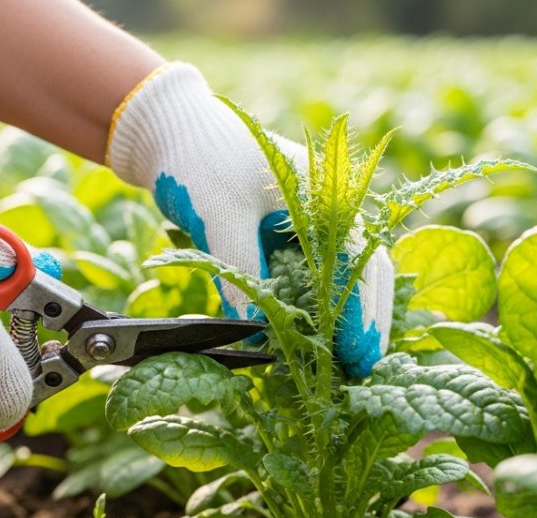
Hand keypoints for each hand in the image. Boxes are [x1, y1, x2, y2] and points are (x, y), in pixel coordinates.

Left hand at [106, 63, 392, 376]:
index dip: (360, 313)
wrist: (170, 130)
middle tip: (361, 369)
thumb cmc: (198, 159)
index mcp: (325, 196)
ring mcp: (310, 222)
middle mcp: (327, 209)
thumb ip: (239, 270)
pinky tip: (312, 337)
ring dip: (346, 317)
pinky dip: (316, 306)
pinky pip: (313, 276)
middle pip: (365, 272)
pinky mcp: (288, 235)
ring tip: (346, 362)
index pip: (357, 264)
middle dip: (366, 321)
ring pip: (344, 277)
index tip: (358, 354)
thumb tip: (256, 328)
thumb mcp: (219, 217)